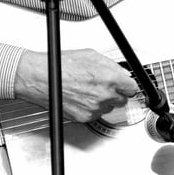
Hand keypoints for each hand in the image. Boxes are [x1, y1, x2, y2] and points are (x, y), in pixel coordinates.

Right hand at [14, 48, 138, 121]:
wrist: (41, 78)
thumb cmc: (61, 65)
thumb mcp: (92, 55)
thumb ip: (111, 66)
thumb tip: (122, 72)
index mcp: (109, 78)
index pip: (132, 88)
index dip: (127, 85)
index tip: (125, 84)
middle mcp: (103, 95)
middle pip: (122, 100)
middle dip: (117, 93)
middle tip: (105, 86)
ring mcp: (94, 108)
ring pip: (109, 108)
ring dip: (104, 101)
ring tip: (89, 90)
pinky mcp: (84, 118)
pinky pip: (96, 114)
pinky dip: (92, 108)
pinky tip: (82, 97)